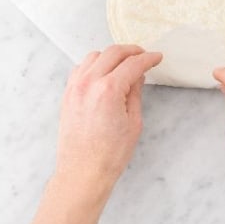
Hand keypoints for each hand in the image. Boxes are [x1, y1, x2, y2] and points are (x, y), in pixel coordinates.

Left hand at [55, 45, 161, 192]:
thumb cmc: (109, 154)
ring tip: (125, 63)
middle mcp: (89, 83)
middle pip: (113, 52)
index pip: (133, 64)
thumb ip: (135, 93)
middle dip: (132, 51)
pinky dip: (94, 64)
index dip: (148, 58)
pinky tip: (104, 72)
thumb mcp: (133, 123)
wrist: (82, 172)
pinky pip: (80, 68)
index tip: (156, 57)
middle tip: (144, 56)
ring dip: (112, 55)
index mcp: (108, 90)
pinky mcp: (67, 94)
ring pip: (95, 56)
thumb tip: (138, 76)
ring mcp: (75, 87)